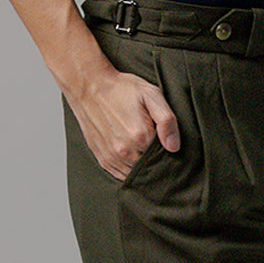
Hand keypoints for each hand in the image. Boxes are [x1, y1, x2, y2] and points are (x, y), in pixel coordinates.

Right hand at [66, 63, 179, 181]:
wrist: (89, 86)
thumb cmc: (121, 89)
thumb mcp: (151, 95)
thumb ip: (167, 120)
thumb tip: (174, 147)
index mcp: (141, 137)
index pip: (163, 157)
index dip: (166, 151)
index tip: (162, 141)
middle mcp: (126, 152)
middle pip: (149, 167)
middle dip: (153, 160)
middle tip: (150, 142)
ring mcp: (112, 158)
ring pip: (135, 174)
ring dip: (140, 167)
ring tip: (139, 148)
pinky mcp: (103, 160)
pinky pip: (121, 175)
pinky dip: (128, 170)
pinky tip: (130, 156)